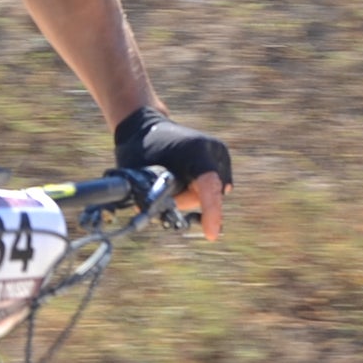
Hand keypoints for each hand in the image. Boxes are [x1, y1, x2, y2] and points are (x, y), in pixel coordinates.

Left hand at [113, 107, 230, 241]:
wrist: (148, 128)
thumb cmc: (141, 151)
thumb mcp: (139, 176)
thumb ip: (153, 199)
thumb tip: (162, 220)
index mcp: (195, 150)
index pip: (208, 185)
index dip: (211, 212)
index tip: (211, 234)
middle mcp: (214, 150)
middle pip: (207, 194)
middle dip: (186, 201)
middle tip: (163, 192)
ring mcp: (220, 153)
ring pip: (210, 194)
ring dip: (191, 196)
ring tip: (172, 181)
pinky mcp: (222, 159)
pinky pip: (212, 188)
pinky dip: (197, 190)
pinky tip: (183, 178)